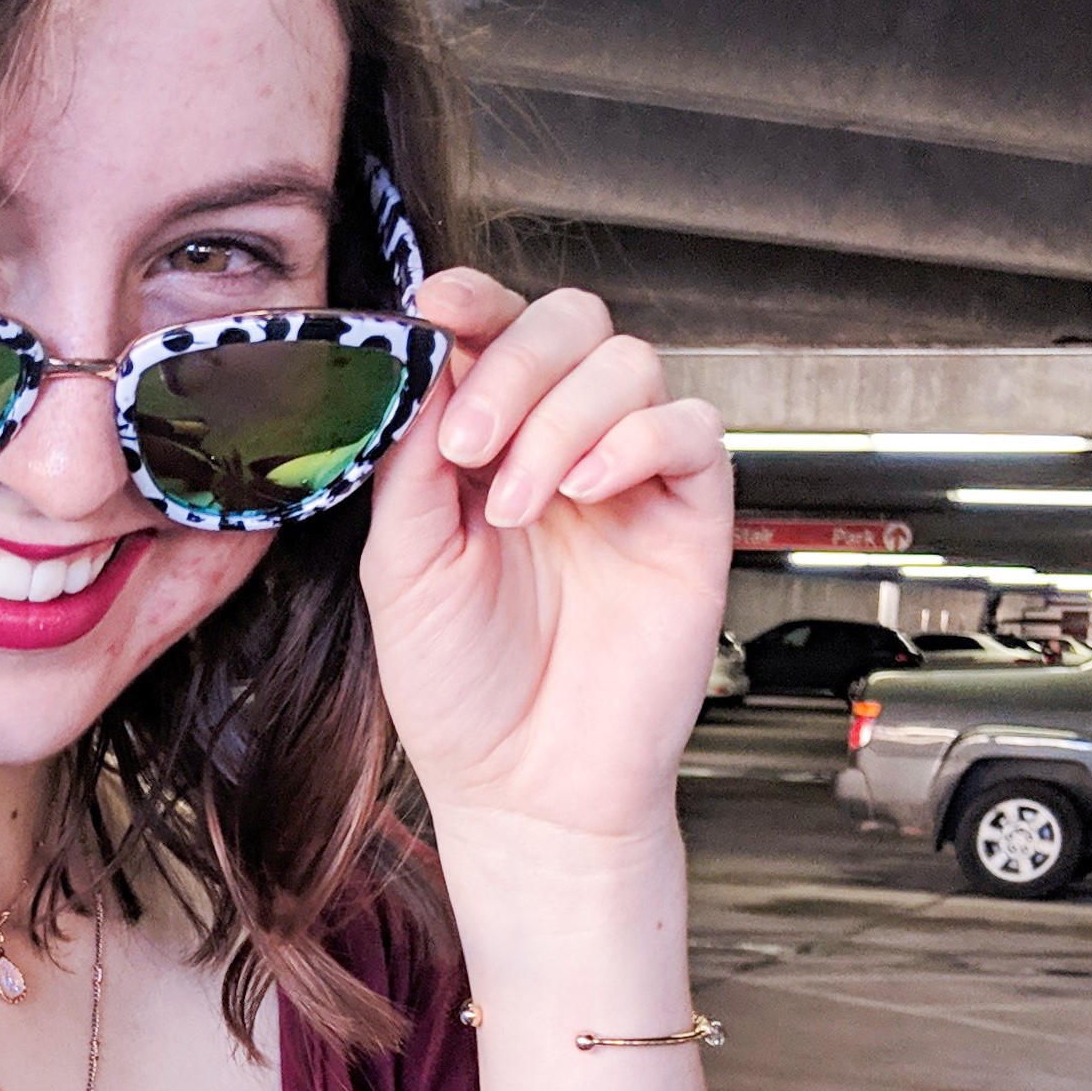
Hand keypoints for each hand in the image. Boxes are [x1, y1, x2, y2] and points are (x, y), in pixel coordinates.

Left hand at [357, 274, 732, 847]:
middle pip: (571, 323)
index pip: (491, 335)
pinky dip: (637, 438)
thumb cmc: (462, 691)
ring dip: (564, 417)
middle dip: (517, 363)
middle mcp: (560, 445)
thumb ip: (409, 463)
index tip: (435, 308)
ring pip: (627, 363)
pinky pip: (690, 428)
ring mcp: (628, 476)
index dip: (471, 303)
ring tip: (521, 508)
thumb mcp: (401, 568)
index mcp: (485, 447)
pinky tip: (585, 491)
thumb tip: (423, 360)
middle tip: (473, 445)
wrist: (527, 787)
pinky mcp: (689, 513)